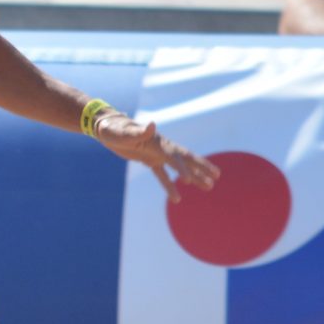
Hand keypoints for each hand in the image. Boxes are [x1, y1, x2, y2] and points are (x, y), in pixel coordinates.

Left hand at [96, 113, 220, 199]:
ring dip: (194, 177)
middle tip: (216, 177)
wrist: (107, 128)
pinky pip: (163, 175)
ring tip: (208, 187)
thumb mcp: (123, 133)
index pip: (173, 156)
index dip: (182, 167)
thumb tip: (152, 125)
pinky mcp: (150, 160)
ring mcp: (157, 154)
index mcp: (157, 142)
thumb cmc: (114, 130)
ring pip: (179, 167)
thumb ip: (138, 132)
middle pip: (186, 158)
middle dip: (201, 168)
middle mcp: (161, 147)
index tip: (189, 180)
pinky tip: (177, 198)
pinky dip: (170, 186)